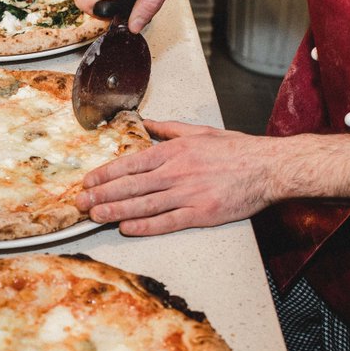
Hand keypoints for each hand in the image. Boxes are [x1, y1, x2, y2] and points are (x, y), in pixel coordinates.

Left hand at [77, 119, 276, 234]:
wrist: (268, 167)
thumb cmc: (238, 150)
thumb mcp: (200, 131)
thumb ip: (170, 129)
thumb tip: (148, 123)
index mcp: (174, 151)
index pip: (131, 163)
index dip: (105, 173)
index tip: (88, 181)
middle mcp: (176, 172)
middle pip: (130, 185)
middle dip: (102, 194)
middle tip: (80, 202)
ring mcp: (188, 193)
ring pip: (143, 204)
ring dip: (115, 210)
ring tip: (95, 216)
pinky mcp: (201, 212)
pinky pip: (167, 221)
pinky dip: (145, 225)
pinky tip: (127, 227)